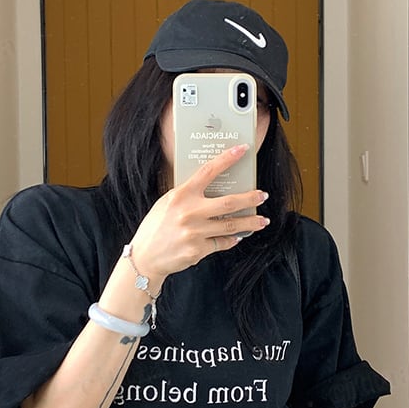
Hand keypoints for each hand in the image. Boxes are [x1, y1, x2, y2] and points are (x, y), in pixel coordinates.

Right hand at [129, 144, 269, 283]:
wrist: (146, 257)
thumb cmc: (155, 228)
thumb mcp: (167, 203)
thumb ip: (187, 195)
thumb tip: (211, 188)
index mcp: (181, 195)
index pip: (208, 171)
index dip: (227, 159)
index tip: (242, 150)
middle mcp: (190, 212)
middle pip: (229, 203)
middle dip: (250, 198)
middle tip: (262, 196)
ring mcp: (195, 233)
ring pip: (231, 226)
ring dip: (250, 223)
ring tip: (262, 220)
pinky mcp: (199, 250)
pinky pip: (222, 243)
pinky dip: (231, 239)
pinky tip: (238, 236)